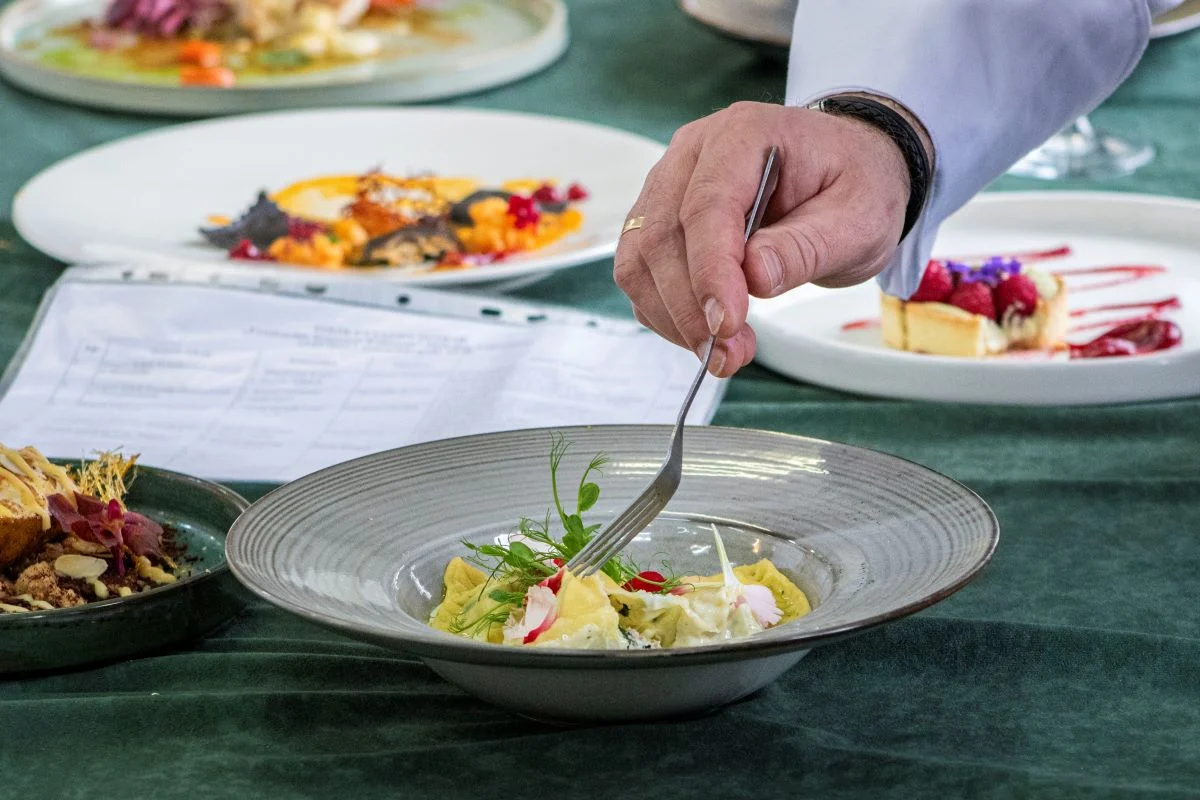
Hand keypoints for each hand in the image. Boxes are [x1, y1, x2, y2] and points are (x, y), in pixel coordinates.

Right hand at [614, 101, 912, 376]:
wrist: (845, 174)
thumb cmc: (853, 185)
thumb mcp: (858, 218)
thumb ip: (807, 246)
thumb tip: (754, 276)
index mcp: (744, 134)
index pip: (707, 206)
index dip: (710, 271)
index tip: (727, 324)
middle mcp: (693, 153)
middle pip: (661, 236)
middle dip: (690, 307)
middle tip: (729, 354)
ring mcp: (669, 185)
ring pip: (640, 259)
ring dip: (673, 317)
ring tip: (724, 352)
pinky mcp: (659, 220)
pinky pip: (641, 274)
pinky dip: (666, 314)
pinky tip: (708, 334)